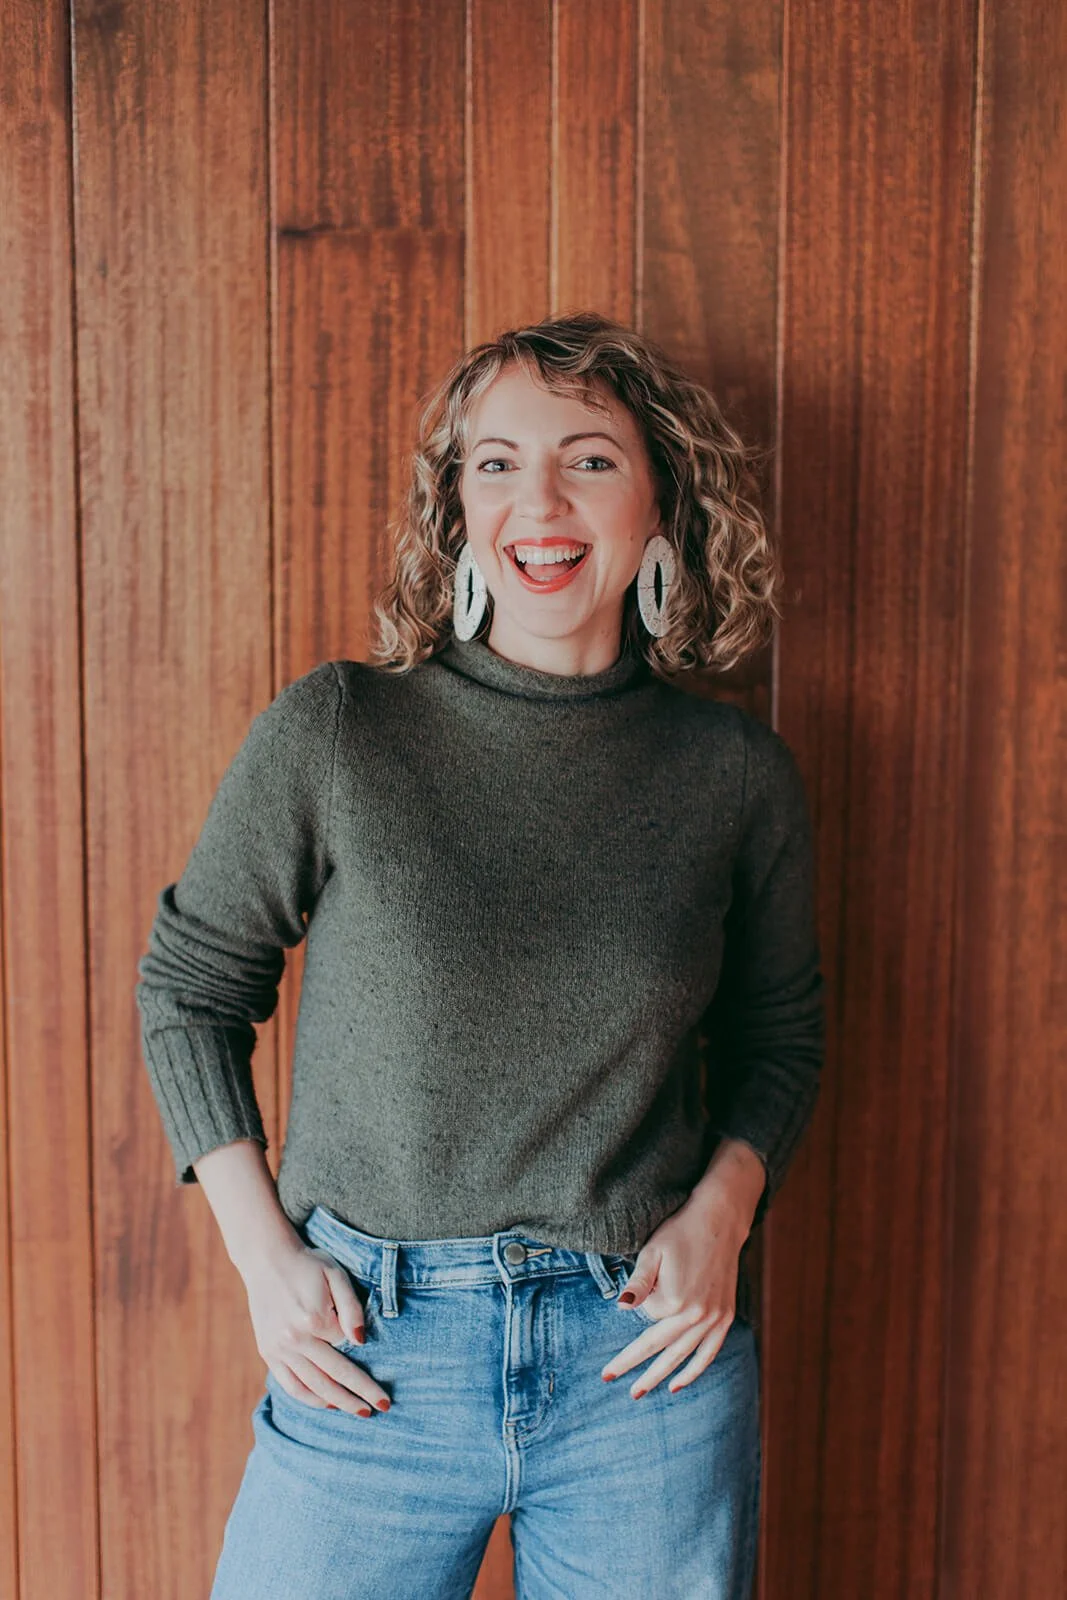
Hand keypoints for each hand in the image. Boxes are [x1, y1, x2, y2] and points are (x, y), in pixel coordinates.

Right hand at [239, 1234, 390, 1416]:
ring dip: (339, 1402)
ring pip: (313, 1386)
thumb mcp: (336, 1275)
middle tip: (382, 1407)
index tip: (385, 1378)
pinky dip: (309, 1398)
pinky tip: (327, 1403)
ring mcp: (279, 1349)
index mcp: (314, 1319)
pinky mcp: (268, 1353)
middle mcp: (295, 1338)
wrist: (267, 1260)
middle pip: (334, 1375)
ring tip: (359, 1411)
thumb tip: (361, 1341)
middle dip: (360, 1394)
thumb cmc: (307, 1265)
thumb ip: (351, 1308)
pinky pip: (290, 1384)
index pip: (347, 1347)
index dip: (366, 1357)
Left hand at [601, 1178, 752, 1399]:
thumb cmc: (681, 1231)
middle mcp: (696, 1315)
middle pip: (659, 1349)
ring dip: (660, 1376)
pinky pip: (708, 1353)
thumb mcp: (652, 1251)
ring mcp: (714, 1319)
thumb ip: (638, 1282)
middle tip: (611, 1381)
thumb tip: (622, 1308)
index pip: (646, 1317)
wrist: (720, 1220)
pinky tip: (677, 1384)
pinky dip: (694, 1371)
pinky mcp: (725, 1317)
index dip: (637, 1305)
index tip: (623, 1306)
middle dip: (634, 1368)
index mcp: (675, 1300)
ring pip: (682, 1357)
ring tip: (640, 1392)